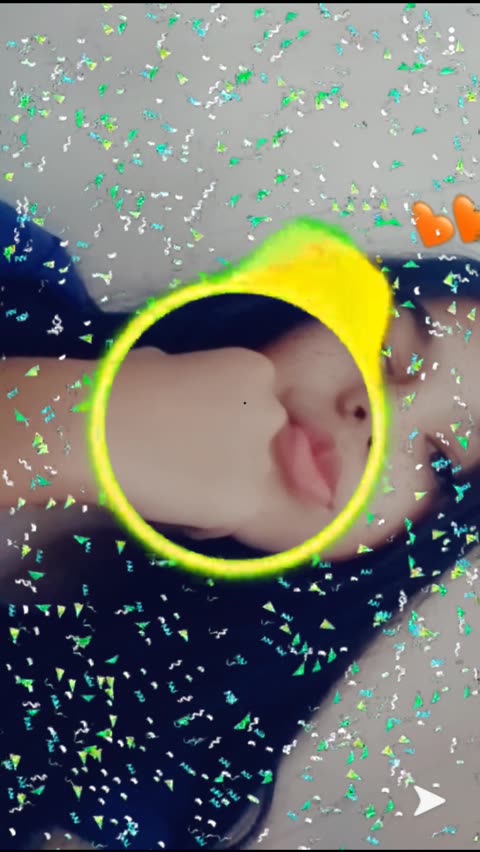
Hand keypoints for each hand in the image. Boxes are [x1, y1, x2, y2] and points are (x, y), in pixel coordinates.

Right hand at [106, 346, 286, 536]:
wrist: (94, 429)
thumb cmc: (118, 388)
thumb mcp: (171, 365)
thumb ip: (198, 387)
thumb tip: (188, 400)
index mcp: (256, 370)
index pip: (258, 404)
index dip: (225, 420)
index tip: (192, 429)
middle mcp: (270, 412)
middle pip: (261, 441)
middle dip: (232, 452)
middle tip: (185, 460)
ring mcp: (261, 458)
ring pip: (250, 483)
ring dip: (221, 488)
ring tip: (173, 487)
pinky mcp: (246, 500)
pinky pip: (230, 518)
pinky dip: (205, 521)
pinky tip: (172, 508)